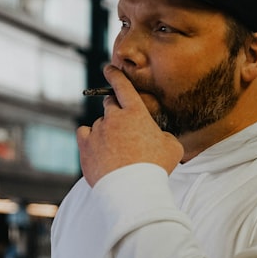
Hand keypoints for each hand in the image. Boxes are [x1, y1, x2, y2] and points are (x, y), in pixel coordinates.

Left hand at [76, 65, 183, 185]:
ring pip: (99, 123)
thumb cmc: (155, 168)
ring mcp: (98, 131)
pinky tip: (97, 147)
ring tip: (115, 150)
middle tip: (121, 123)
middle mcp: (114, 117)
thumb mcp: (172, 147)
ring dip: (106, 131)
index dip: (115, 75)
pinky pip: (83, 133)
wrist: (132, 188)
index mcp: (136, 113)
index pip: (123, 86)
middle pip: (109, 103)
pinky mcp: (85, 146)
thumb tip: (158, 138)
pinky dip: (89, 138)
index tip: (109, 68)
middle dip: (114, 108)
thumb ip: (163, 136)